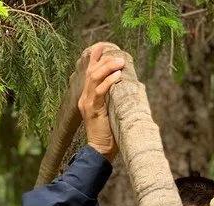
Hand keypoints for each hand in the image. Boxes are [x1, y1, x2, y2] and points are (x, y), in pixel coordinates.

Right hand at [78, 43, 125, 161]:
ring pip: (94, 77)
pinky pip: (99, 91)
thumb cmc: (109, 135)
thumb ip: (114, 99)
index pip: (89, 71)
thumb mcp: (111, 112)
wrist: (100, 151)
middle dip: (104, 59)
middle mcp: (84, 97)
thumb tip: (128, 86)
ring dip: (108, 68)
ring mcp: (87, 103)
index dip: (96, 57)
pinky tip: (117, 76)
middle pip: (91, 70)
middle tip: (119, 56)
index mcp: (87, 97)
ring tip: (120, 63)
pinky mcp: (92, 110)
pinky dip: (109, 82)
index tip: (104, 46)